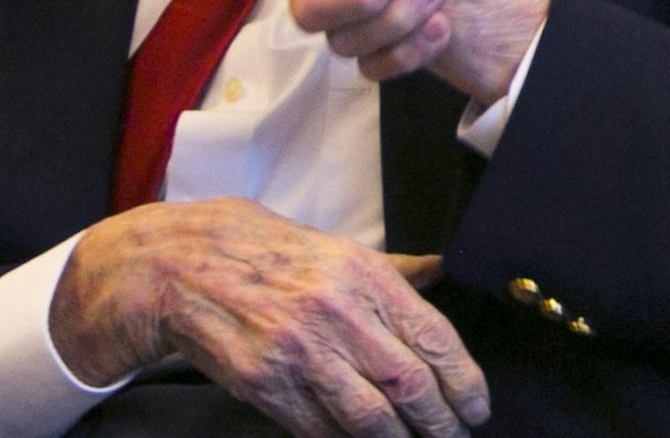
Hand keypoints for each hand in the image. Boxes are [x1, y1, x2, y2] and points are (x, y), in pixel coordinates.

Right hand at [50, 197, 488, 435]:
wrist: (193, 266)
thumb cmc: (277, 257)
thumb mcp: (342, 250)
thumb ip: (396, 270)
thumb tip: (443, 272)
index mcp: (365, 275)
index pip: (432, 337)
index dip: (463, 379)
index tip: (477, 406)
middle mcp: (339, 313)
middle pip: (409, 384)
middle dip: (441, 421)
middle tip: (456, 435)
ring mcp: (301, 353)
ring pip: (368, 417)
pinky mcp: (266, 386)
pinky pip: (320, 430)